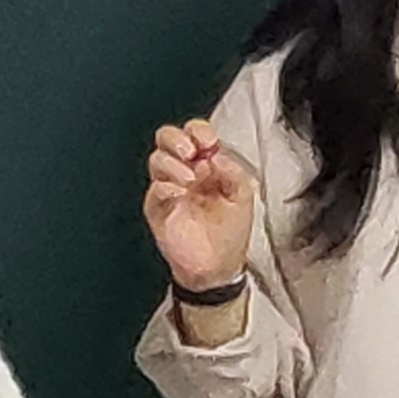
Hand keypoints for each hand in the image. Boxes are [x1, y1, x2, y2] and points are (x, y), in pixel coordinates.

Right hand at [145, 120, 259, 292]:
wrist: (216, 266)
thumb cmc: (229, 233)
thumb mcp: (243, 198)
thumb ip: (234, 173)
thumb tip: (217, 155)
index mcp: (208, 165)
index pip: (196, 134)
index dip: (199, 132)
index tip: (208, 142)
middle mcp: (187, 172)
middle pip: (168, 138)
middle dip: (177, 139)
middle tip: (190, 152)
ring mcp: (170, 188)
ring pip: (157, 159)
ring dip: (173, 164)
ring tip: (189, 180)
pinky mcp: (158, 207)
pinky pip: (154, 188)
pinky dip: (166, 187)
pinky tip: (179, 195)